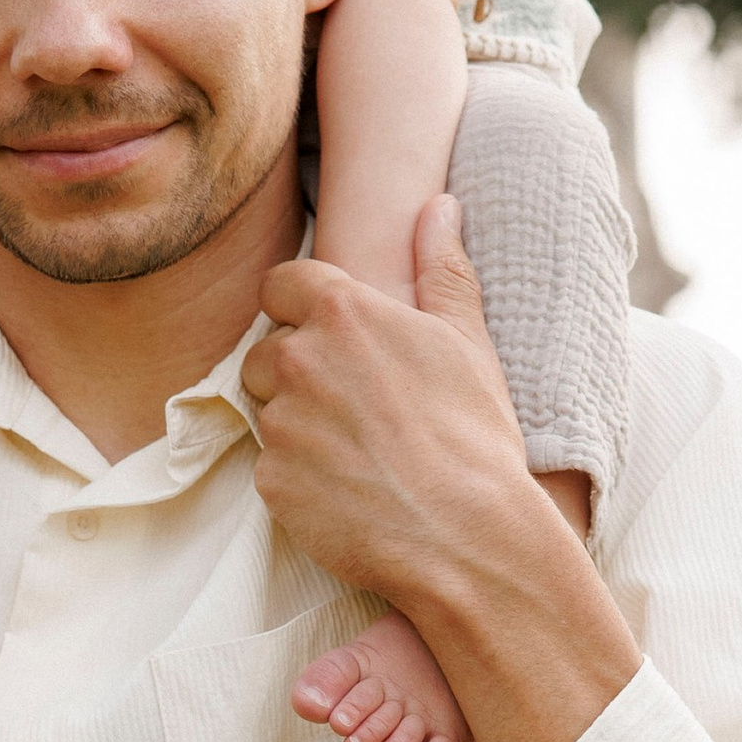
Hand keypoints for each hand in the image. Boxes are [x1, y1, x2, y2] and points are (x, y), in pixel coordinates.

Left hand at [244, 197, 637, 741]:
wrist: (467, 536)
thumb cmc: (475, 436)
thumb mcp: (467, 340)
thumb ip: (441, 267)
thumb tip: (439, 205)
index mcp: (342, 310)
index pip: (281, 284)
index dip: (302, 308)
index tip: (330, 336)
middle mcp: (297, 358)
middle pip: (267, 352)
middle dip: (298, 373)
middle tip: (358, 409)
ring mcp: (278, 422)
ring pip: (266, 411)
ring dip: (296, 424)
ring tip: (359, 451)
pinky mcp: (269, 481)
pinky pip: (270, 469)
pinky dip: (300, 479)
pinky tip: (349, 491)